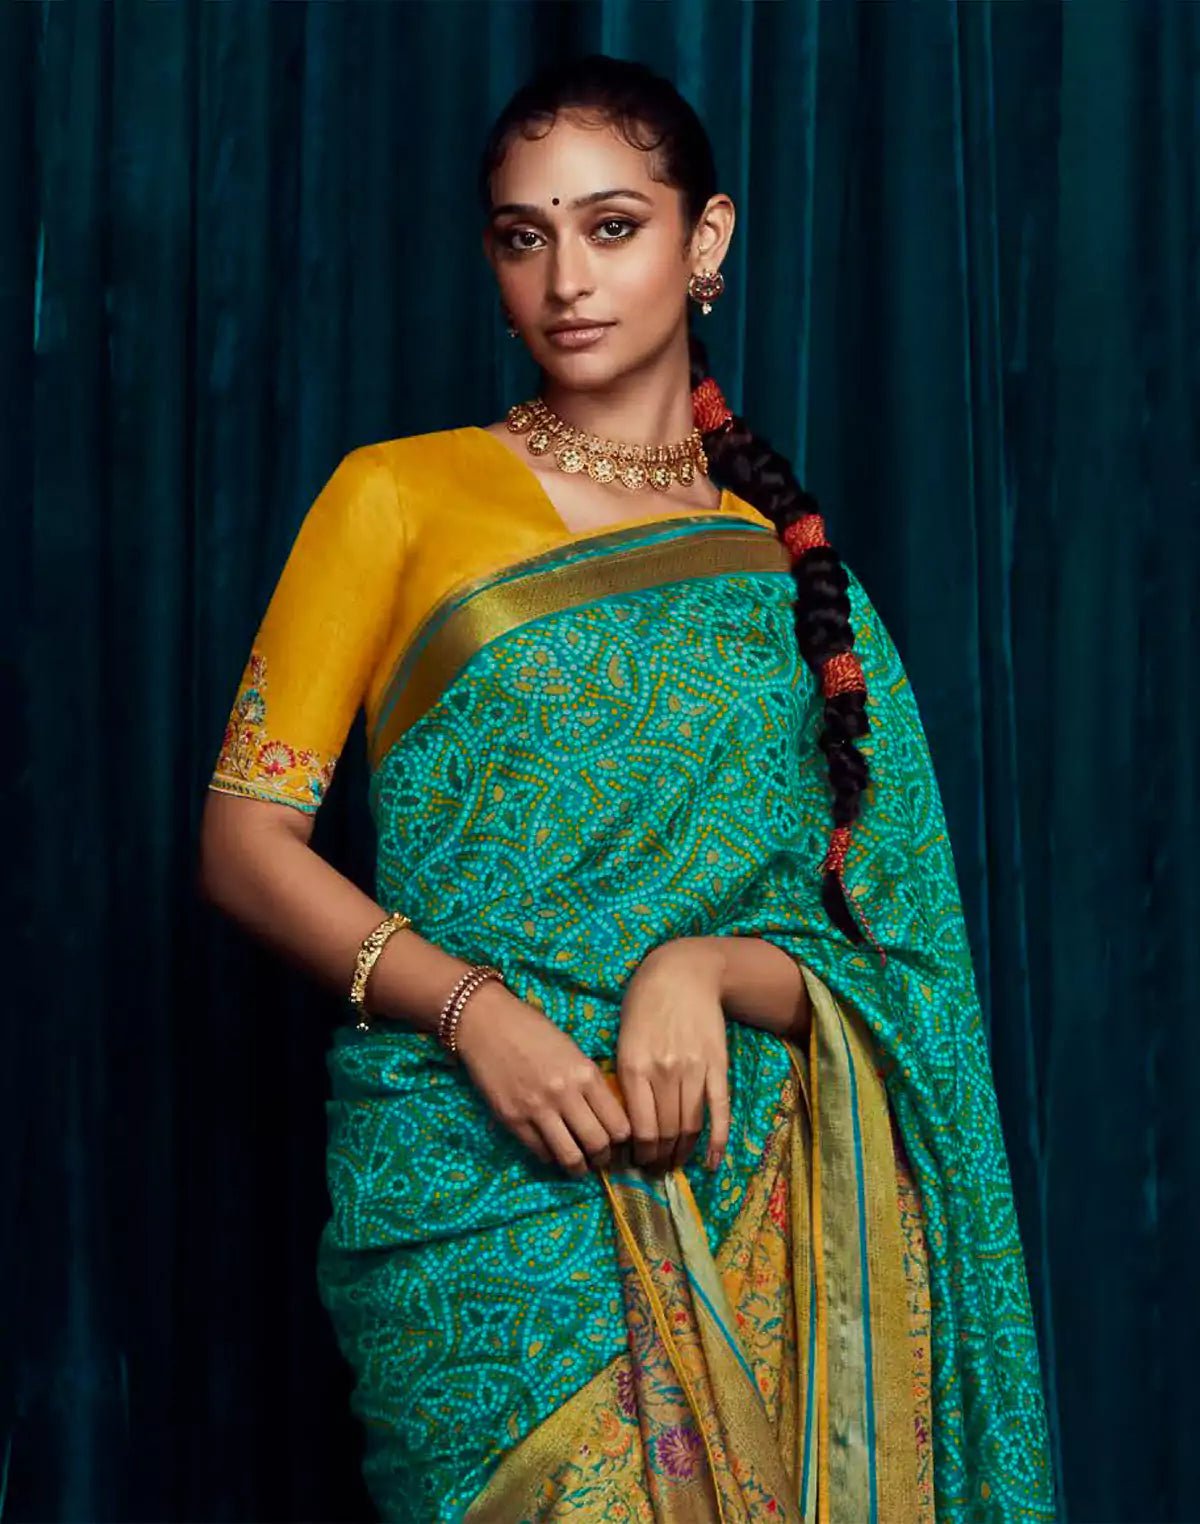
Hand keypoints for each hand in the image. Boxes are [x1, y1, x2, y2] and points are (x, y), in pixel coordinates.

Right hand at [455, 982, 632, 1177]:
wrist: (487, 1023)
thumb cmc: (532, 1030)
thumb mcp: (572, 1049)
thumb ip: (589, 1081)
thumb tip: (606, 1115)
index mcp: (586, 1073)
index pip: (619, 1124)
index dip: (623, 1139)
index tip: (620, 1141)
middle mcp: (565, 1094)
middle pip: (598, 1144)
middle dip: (604, 1157)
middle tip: (601, 1157)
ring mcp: (537, 1109)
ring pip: (570, 1156)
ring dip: (579, 1167)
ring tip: (579, 1165)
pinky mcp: (513, 1119)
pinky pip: (540, 1152)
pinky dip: (550, 1155)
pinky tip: (552, 1149)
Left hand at [615, 939, 730, 1173]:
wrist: (683, 971)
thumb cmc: (644, 1002)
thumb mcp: (622, 1038)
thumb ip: (624, 1077)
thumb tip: (625, 1122)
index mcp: (633, 1067)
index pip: (638, 1127)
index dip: (639, 1153)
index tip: (636, 1162)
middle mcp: (664, 1072)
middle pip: (665, 1132)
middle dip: (659, 1158)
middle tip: (655, 1169)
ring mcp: (694, 1069)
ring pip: (690, 1126)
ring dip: (683, 1153)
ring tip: (675, 1165)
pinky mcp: (717, 1065)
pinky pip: (719, 1110)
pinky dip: (716, 1141)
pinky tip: (712, 1162)